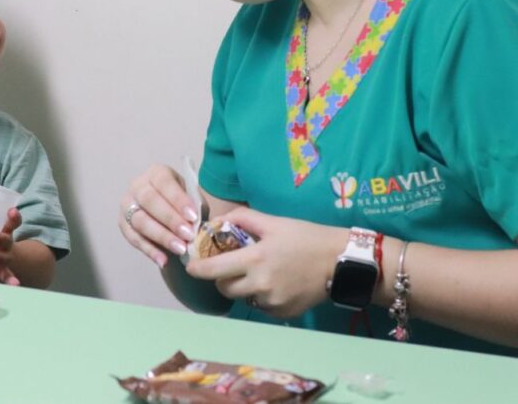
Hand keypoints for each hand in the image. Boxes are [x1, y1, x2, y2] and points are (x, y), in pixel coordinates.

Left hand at [0, 204, 21, 285]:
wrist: (4, 260)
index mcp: (3, 230)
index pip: (12, 222)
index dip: (13, 217)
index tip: (11, 211)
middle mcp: (6, 243)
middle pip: (6, 239)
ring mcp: (5, 257)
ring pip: (5, 256)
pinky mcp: (0, 271)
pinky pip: (6, 275)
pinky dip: (10, 280)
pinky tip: (14, 284)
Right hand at [118, 163, 198, 267]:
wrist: (170, 214)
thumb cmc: (183, 205)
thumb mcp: (193, 201)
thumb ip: (196, 209)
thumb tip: (197, 225)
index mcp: (157, 173)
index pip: (164, 182)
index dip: (178, 199)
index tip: (193, 217)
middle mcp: (138, 185)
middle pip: (149, 200)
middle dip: (170, 219)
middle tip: (188, 236)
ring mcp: (127, 204)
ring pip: (139, 220)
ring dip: (161, 236)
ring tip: (180, 249)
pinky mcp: (122, 223)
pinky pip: (133, 238)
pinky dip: (149, 250)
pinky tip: (163, 260)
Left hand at [185, 208, 344, 318]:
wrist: (342, 262)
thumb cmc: (307, 237)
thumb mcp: (274, 222)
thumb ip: (243, 218)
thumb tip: (218, 221)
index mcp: (254, 260)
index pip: (213, 270)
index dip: (197, 268)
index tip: (190, 266)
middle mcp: (260, 285)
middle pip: (224, 288)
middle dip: (221, 277)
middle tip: (229, 266)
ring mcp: (272, 302)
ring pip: (243, 298)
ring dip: (242, 287)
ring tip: (257, 272)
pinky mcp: (283, 314)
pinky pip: (261, 307)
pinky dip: (261, 296)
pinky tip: (275, 283)